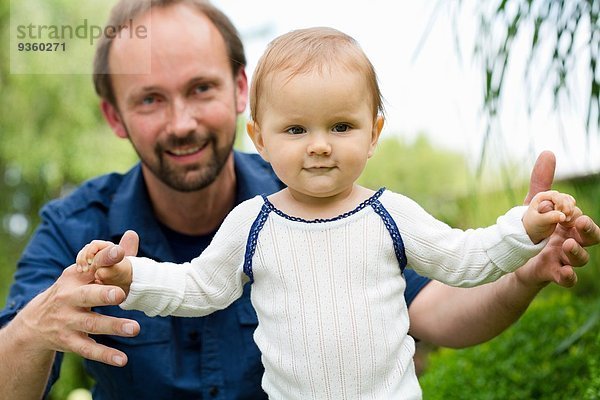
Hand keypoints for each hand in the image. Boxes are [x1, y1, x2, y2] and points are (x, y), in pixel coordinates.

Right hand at [15, 232, 140, 366]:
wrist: (36, 323)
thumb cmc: (72, 290)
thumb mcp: (85, 272)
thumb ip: (111, 257)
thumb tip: (133, 234)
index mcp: (76, 277)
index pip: (91, 265)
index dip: (104, 259)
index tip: (120, 252)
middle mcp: (69, 299)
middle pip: (86, 296)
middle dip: (102, 295)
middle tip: (121, 294)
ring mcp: (68, 321)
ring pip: (91, 324)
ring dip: (113, 326)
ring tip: (135, 328)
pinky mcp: (70, 341)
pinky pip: (88, 349)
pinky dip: (105, 355)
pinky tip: (123, 359)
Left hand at [516, 151, 599, 287]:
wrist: (513, 257)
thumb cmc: (531, 228)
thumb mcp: (534, 206)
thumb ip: (542, 183)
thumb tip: (548, 152)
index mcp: (570, 225)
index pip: (583, 219)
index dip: (579, 216)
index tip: (569, 212)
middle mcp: (572, 241)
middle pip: (591, 238)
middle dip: (590, 231)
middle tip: (580, 223)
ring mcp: (564, 258)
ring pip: (581, 259)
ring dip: (578, 253)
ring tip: (566, 245)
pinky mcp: (553, 272)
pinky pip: (568, 279)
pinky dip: (568, 277)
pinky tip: (563, 272)